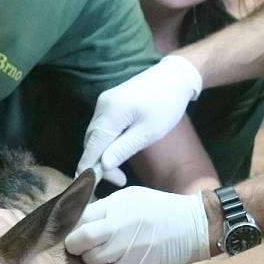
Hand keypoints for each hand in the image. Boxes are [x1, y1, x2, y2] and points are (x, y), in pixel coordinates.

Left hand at [64, 187, 208, 263]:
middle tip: (81, 248)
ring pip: (91, 260)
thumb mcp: (131, 198)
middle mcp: (119, 224)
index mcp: (116, 204)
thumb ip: (105, 208)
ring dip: (89, 261)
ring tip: (98, 257)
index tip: (74, 233)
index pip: (80, 217)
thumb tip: (79, 221)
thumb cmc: (159, 210)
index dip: (72, 228)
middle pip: (81, 240)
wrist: (193, 227)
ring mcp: (127, 247)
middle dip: (76, 246)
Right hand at [77, 55, 201, 184]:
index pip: (92, 146)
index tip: (91, 187)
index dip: (89, 168)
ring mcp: (104, 102)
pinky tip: (117, 152)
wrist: (175, 76)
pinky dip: (106, 143)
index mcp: (110, 113)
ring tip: (120, 171)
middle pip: (91, 141)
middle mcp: (101, 106)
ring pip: (95, 135)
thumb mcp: (148, 132)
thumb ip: (123, 149)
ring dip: (103, 154)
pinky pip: (101, 127)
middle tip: (119, 179)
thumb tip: (102, 166)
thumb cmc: (166, 105)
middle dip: (98, 163)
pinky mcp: (110, 102)